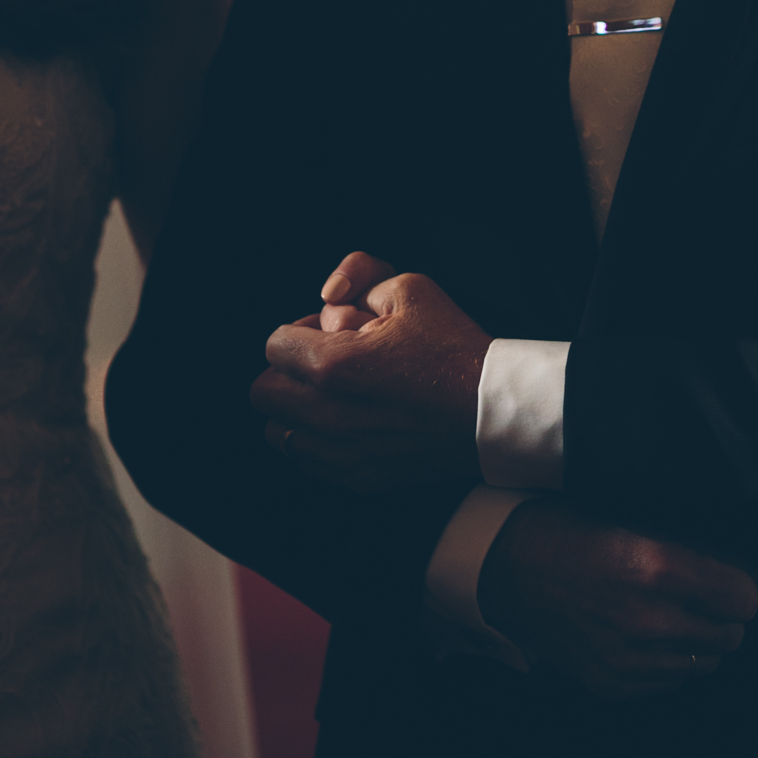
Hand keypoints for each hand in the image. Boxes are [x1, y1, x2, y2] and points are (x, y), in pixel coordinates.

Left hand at [250, 251, 490, 492]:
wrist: (493, 412)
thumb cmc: (454, 348)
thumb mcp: (410, 288)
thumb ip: (360, 279)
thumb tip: (330, 298)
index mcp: (334, 365)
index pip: (274, 345)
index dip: (299, 330)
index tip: (328, 331)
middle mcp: (328, 415)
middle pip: (264, 391)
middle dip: (288, 370)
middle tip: (326, 361)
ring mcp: (341, 452)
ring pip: (278, 431)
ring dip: (296, 408)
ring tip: (335, 394)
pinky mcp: (357, 478)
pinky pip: (307, 460)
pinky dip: (316, 440)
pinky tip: (352, 422)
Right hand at [478, 497, 757, 698]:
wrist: (502, 567)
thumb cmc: (570, 529)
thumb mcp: (637, 522)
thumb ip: (706, 551)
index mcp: (654, 567)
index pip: (742, 598)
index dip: (742, 586)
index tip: (730, 577)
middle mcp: (644, 619)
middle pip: (731, 634)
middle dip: (723, 613)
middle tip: (700, 593)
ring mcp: (625, 659)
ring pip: (705, 662)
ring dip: (699, 638)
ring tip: (671, 611)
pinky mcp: (609, 683)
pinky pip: (671, 683)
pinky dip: (670, 660)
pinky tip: (647, 633)